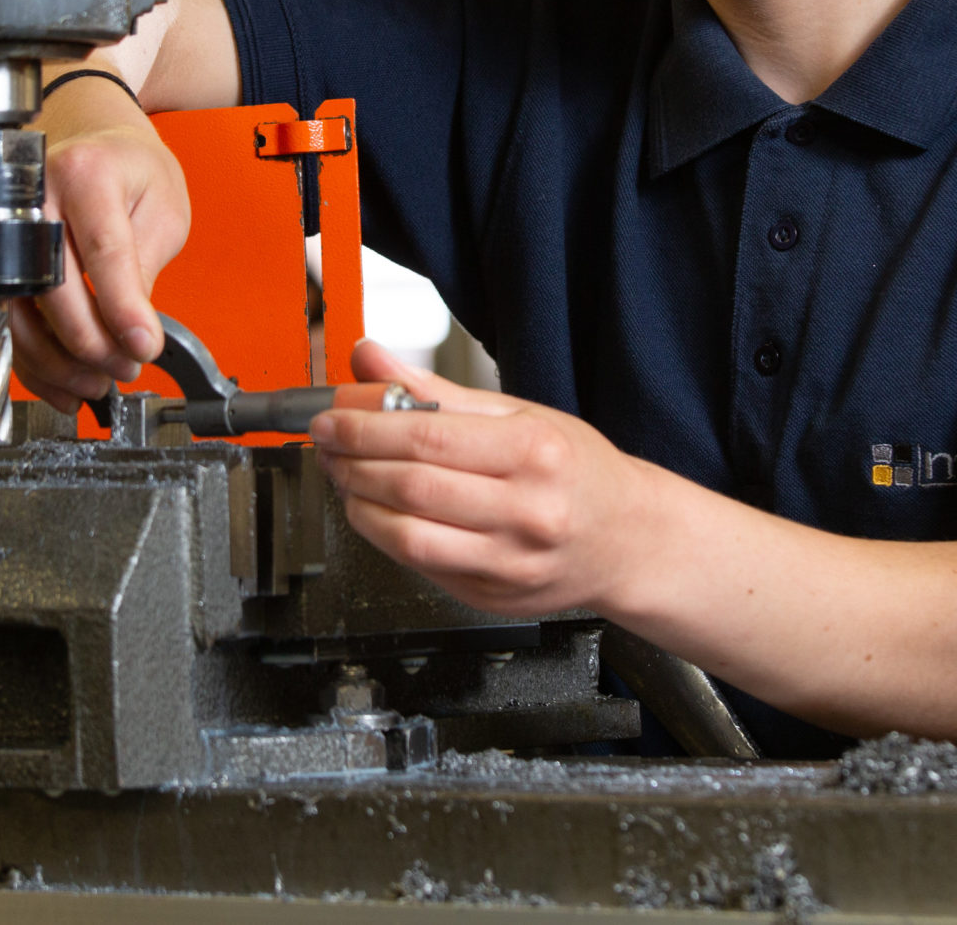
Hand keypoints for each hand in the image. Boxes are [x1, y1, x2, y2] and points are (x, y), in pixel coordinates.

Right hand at [10, 92, 189, 409]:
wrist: (89, 139)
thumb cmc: (129, 168)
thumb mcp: (163, 207)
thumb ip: (144, 267)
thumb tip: (130, 334)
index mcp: (85, 172)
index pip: (103, 251)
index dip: (122, 307)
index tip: (143, 346)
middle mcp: (33, 196)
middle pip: (52, 287)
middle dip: (91, 343)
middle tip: (125, 367)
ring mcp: (3, 227)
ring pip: (19, 313)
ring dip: (57, 362)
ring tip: (97, 383)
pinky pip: (6, 321)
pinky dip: (33, 362)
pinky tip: (63, 382)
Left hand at [311, 342, 654, 617]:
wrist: (628, 540)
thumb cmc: (577, 471)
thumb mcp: (519, 414)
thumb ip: (436, 390)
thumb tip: (371, 361)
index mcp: (535, 452)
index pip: (426, 436)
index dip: (364, 426)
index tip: (331, 417)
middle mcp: (526, 511)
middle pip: (410, 486)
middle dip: (351, 462)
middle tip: (327, 443)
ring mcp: (509, 562)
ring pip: (405, 535)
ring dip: (358, 503)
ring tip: (347, 477)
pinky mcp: (490, 595)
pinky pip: (419, 564)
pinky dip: (385, 535)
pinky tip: (379, 510)